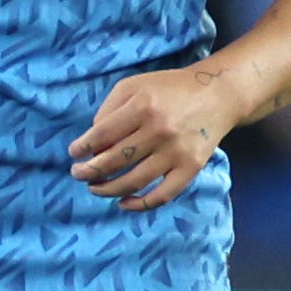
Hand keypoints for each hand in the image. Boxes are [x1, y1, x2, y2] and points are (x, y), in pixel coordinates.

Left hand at [69, 66, 234, 209]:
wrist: (216, 94)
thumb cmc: (168, 89)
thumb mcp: (134, 85)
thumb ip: (109, 109)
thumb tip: (92, 142)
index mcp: (142, 105)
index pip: (102, 134)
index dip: (83, 148)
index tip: (74, 154)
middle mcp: (159, 130)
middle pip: (115, 160)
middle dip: (89, 172)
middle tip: (78, 174)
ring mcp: (176, 152)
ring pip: (134, 181)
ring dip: (108, 190)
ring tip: (94, 188)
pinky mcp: (191, 168)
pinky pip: (162, 195)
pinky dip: (140, 204)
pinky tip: (124, 203)